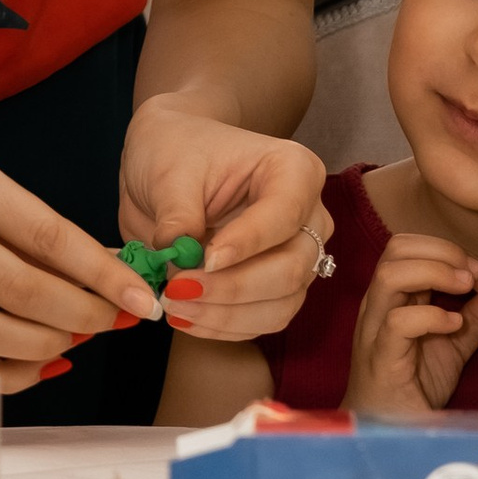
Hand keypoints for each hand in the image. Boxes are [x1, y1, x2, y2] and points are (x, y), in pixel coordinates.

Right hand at [0, 126, 161, 393]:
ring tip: (70, 338)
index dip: (100, 272)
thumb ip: (34, 226)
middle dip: (77, 314)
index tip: (139, 296)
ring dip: (41, 345)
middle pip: (17, 288)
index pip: (45, 234)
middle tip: (108, 320)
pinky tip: (31, 360)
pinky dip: (1, 368)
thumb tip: (110, 268)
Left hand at [118, 93, 330, 347]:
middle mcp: (309, 216)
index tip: (205, 260)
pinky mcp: (280, 288)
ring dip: (226, 316)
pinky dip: (224, 326)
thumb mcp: (167, 172)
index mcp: (294, 170)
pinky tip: (186, 318)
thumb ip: (177, 214)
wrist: (171, 159)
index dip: (247, 243)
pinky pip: (264, 319)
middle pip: (292, 268)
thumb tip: (179, 257)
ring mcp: (300, 256)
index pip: (283, 214)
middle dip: (233, 288)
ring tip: (174, 307)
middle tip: (177, 291)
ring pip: (282, 303)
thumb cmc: (175, 151)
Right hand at [347, 233, 477, 416]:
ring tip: (467, 289)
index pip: (410, 247)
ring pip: (390, 275)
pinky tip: (455, 326)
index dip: (451, 251)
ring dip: (436, 272)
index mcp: (394, 297)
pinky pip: (398, 322)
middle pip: (397, 248)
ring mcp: (375, 329)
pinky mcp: (381, 357)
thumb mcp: (454, 346)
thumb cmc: (414, 386)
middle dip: (444, 252)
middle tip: (476, 277)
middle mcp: (379, 305)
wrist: (388, 432)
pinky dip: (430, 315)